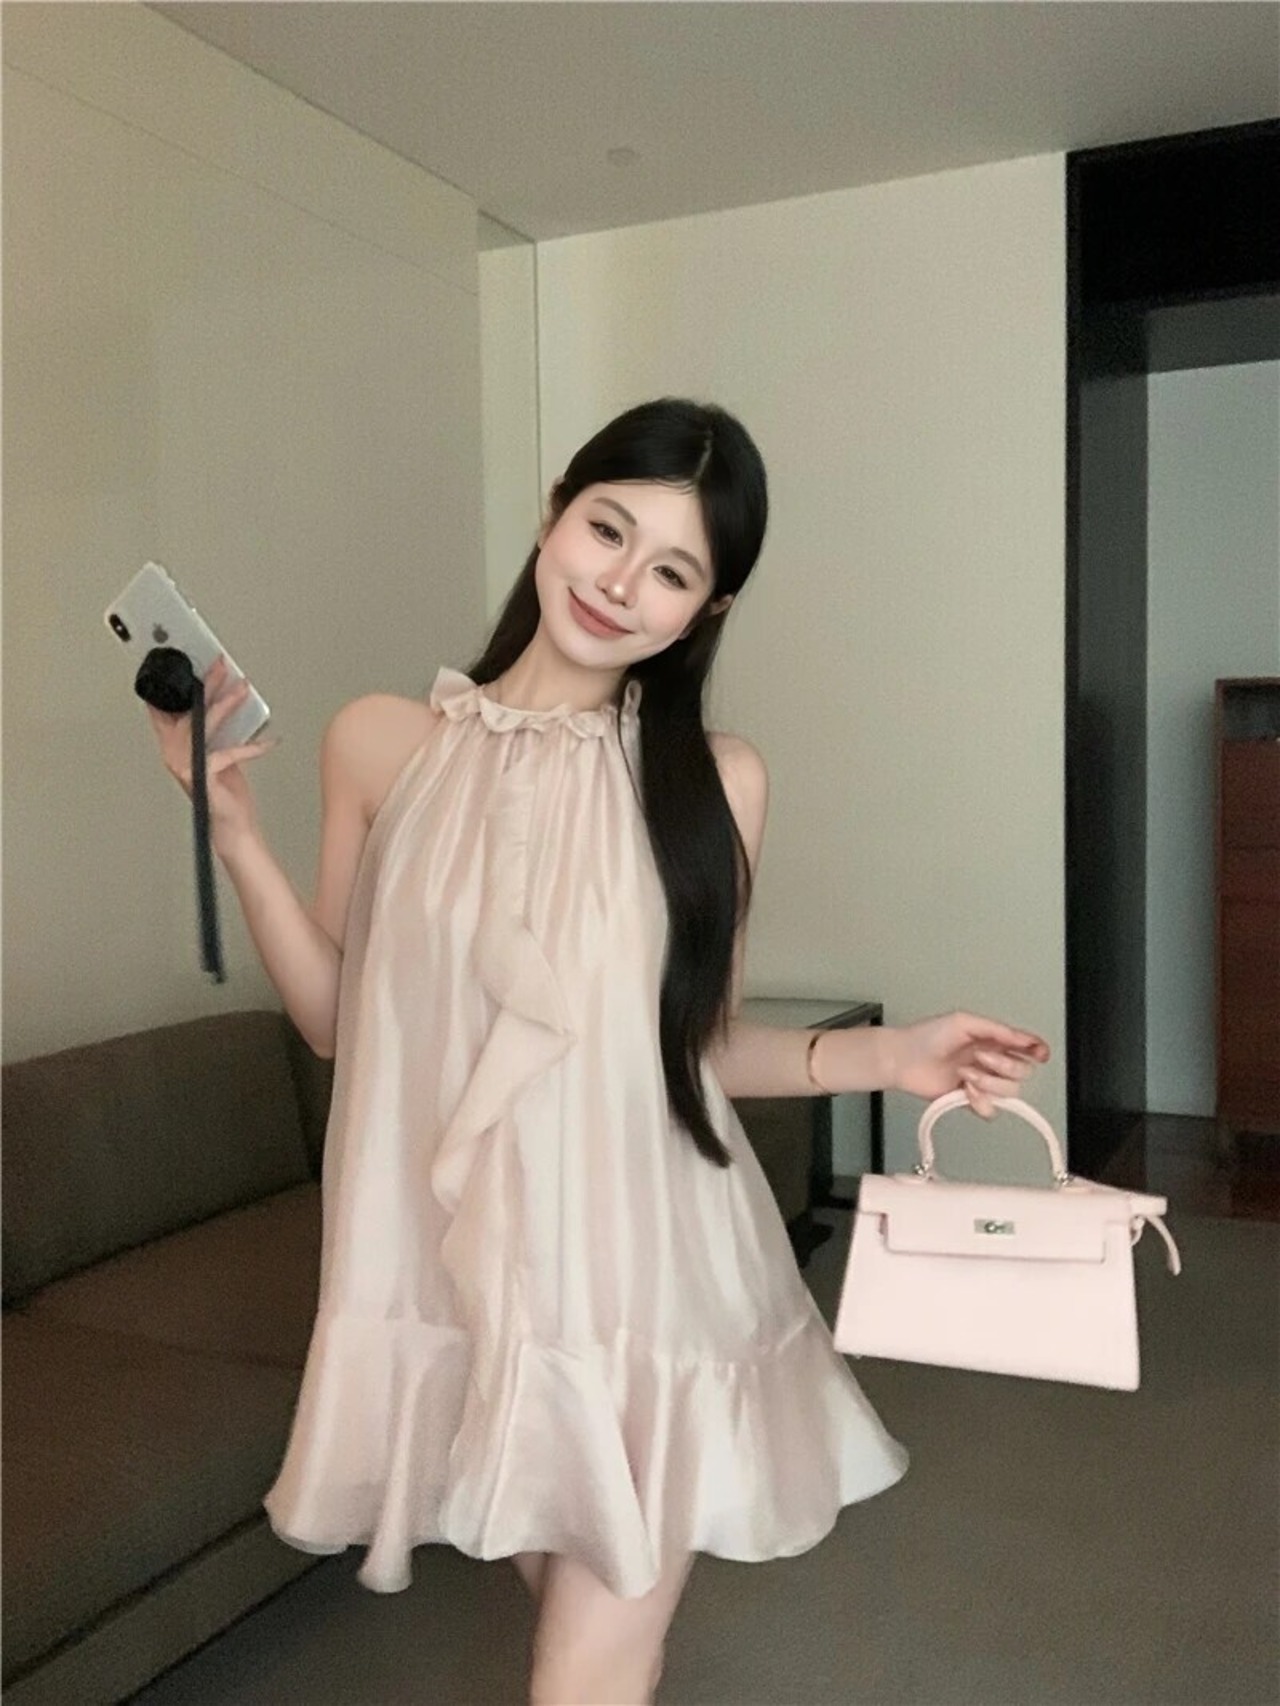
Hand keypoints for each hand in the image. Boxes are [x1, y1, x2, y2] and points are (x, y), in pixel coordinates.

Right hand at [146, 653, 277, 854]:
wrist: (232, 826)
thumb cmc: (225, 792)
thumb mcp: (221, 753)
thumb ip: (216, 731)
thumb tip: (227, 701)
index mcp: (174, 747)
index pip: (162, 710)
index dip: (170, 685)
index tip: (183, 662)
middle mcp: (174, 755)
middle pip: (186, 710)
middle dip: (205, 684)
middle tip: (220, 664)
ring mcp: (185, 766)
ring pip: (203, 725)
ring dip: (226, 704)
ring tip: (243, 688)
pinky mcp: (202, 776)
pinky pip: (227, 752)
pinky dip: (251, 746)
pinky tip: (268, 740)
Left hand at [887, 1011, 1050, 1117]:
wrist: (903, 1059)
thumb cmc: (927, 1036)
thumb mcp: (963, 1022)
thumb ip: (995, 1030)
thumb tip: (1021, 1037)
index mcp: (992, 1039)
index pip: (1025, 1046)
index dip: (1037, 1050)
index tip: (1040, 1054)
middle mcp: (992, 1061)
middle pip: (1023, 1072)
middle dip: (1005, 1066)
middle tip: (980, 1058)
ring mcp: (983, 1082)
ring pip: (1009, 1092)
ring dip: (989, 1083)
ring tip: (966, 1074)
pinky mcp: (971, 1100)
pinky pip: (991, 1109)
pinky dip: (980, 1101)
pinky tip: (965, 1090)